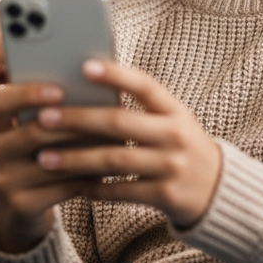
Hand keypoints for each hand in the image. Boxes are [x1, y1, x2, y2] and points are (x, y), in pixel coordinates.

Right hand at [0, 82, 94, 253]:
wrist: (20, 209)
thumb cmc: (35, 157)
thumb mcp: (30, 132)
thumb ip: (50, 111)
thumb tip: (93, 88)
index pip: (0, 102)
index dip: (28, 94)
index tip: (60, 90)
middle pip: (31, 133)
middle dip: (70, 124)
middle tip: (104, 116)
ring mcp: (2, 182)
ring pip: (51, 162)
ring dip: (86, 151)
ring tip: (116, 140)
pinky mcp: (20, 205)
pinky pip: (61, 188)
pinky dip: (87, 177)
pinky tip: (108, 168)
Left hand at [36, 60, 222, 228]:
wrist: (219, 190)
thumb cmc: (181, 147)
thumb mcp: (172, 121)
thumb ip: (140, 106)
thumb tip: (87, 85)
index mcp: (175, 110)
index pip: (145, 85)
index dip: (116, 75)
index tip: (84, 66)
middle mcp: (176, 135)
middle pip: (119, 123)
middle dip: (78, 120)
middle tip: (44, 118)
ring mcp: (173, 166)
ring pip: (114, 160)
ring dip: (75, 158)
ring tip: (45, 157)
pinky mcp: (167, 196)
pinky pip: (122, 192)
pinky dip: (95, 189)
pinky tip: (74, 185)